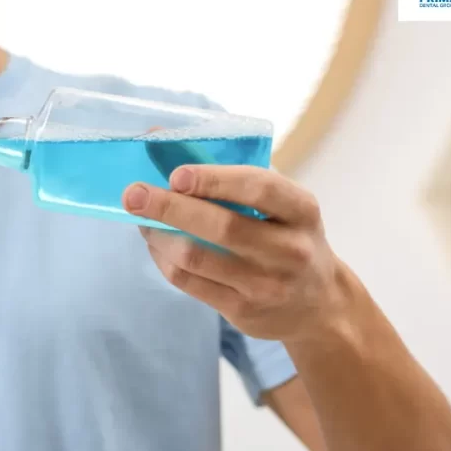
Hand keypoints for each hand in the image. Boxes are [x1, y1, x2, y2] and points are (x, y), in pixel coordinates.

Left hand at [122, 165, 346, 341]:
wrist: (317, 305)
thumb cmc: (286, 236)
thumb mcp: (282, 204)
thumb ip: (234, 175)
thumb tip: (161, 139)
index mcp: (301, 210)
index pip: (260, 189)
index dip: (215, 180)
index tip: (176, 174)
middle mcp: (290, 249)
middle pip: (221, 227)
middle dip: (170, 208)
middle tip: (132, 194)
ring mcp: (266, 285)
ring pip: (196, 257)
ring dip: (158, 234)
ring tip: (139, 217)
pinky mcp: (242, 311)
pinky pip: (188, 281)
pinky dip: (163, 258)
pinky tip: (155, 242)